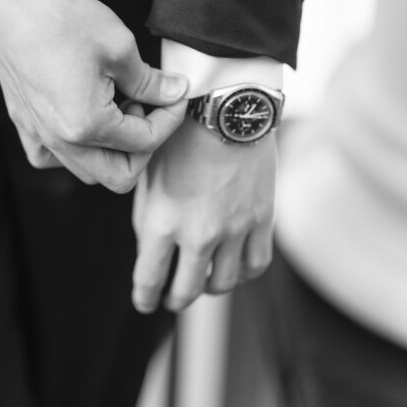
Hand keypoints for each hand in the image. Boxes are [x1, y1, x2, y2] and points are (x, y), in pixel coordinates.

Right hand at [0, 0, 187, 191]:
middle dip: (144, 146)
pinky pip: (54, 157)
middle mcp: (60, 140)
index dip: (170, 117)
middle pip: (119, 175)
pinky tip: (86, 118)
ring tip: (120, 107)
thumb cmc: (58, 18)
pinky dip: (77, 150)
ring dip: (113, 150)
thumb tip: (174, 93)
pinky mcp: (24, 123)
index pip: (145, 142)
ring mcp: (38, 134)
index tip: (177, 94)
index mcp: (87, 125)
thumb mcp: (119, 46)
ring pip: (88, 171)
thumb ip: (150, 81)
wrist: (8, 3)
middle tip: (151, 109)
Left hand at [131, 112, 275, 312]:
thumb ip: (147, 216)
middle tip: (172, 297)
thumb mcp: (148, 173)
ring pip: (222, 284)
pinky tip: (234, 264)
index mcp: (160, 222)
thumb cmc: (179, 133)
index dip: (145, 297)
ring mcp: (233, 230)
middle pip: (185, 292)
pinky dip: (244, 271)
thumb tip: (150, 249)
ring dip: (209, 287)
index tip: (145, 301)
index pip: (149, 280)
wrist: (224, 105)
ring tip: (204, 280)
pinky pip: (255, 265)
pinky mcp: (261, 219)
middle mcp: (197, 234)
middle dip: (174, 299)